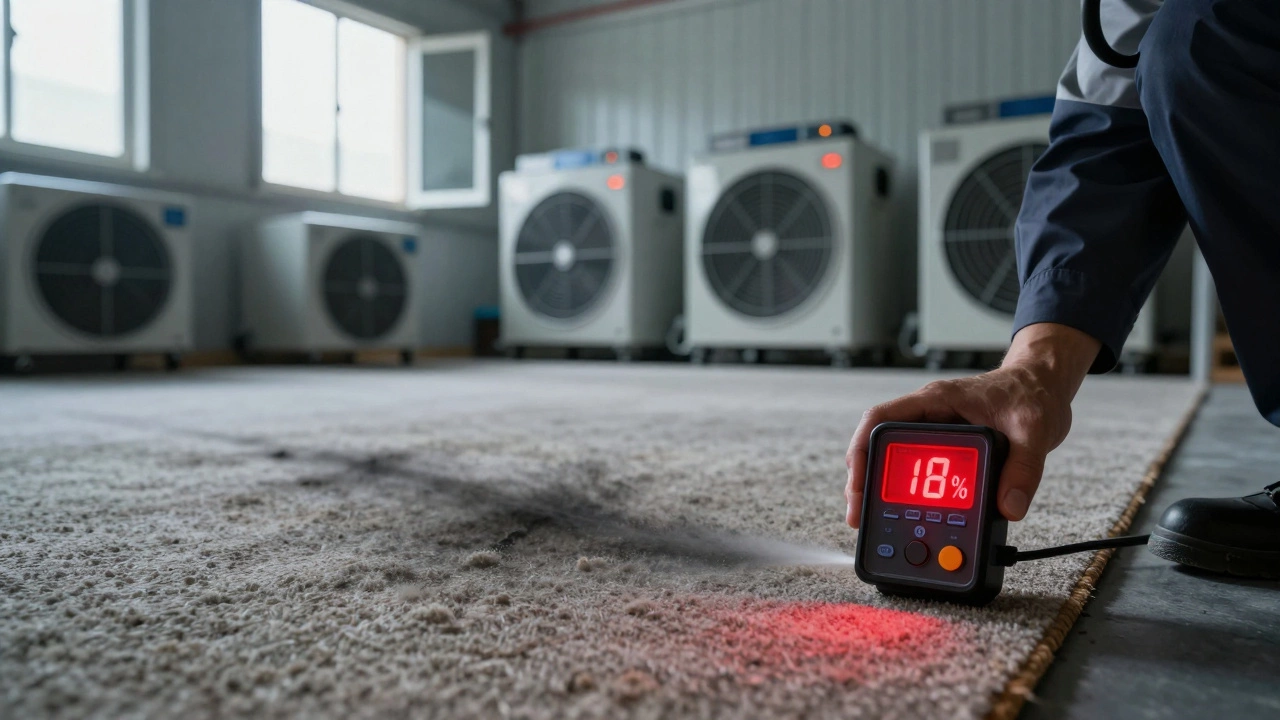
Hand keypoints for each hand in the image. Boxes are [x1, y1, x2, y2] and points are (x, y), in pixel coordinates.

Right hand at [844, 323, 1100, 526]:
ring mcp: (934, 431)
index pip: (880, 420)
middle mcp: (928, 414)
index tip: (859, 485)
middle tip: (858, 515)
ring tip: (872, 520)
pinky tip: (904, 513)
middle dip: (863, 481)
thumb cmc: (1033, 393)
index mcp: (937, 400)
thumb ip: (1024, 469)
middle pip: (877, 445)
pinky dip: (905, 492)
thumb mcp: (1034, 429)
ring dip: (880, 489)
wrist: (1045, 383)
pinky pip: (915, 469)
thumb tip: (1009, 508)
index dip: (862, 451)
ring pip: (892, 459)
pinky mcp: (945, 447)